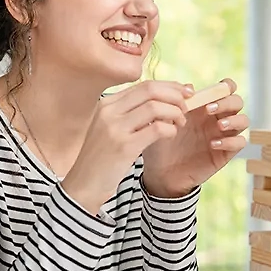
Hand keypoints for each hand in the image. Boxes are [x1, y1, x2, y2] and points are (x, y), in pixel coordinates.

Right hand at [64, 80, 191, 211]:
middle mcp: (109, 111)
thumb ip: (131, 113)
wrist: (83, 185)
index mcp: (107, 104)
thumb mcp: (110, 128)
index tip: (185, 92)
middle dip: (175, 95)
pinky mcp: (124, 146)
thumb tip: (164, 98)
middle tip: (187, 105)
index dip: (169, 86)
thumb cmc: (101, 158)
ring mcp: (115, 128)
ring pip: (156, 107)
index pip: (144, 85)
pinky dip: (170, 129)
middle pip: (150, 90)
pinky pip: (157, 129)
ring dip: (175, 113)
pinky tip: (171, 135)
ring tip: (180, 123)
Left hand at [141, 78, 247, 197]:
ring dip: (234, 120)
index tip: (217, 89)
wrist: (162, 171)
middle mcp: (218, 118)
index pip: (226, 89)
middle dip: (227, 102)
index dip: (227, 86)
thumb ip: (176, 102)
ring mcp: (224, 135)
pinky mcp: (226, 152)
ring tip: (218, 126)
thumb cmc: (163, 142)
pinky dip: (230, 141)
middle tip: (209, 109)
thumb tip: (190, 86)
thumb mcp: (165, 120)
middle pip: (238, 102)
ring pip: (244, 121)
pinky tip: (213, 144)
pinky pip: (240, 142)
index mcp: (206, 105)